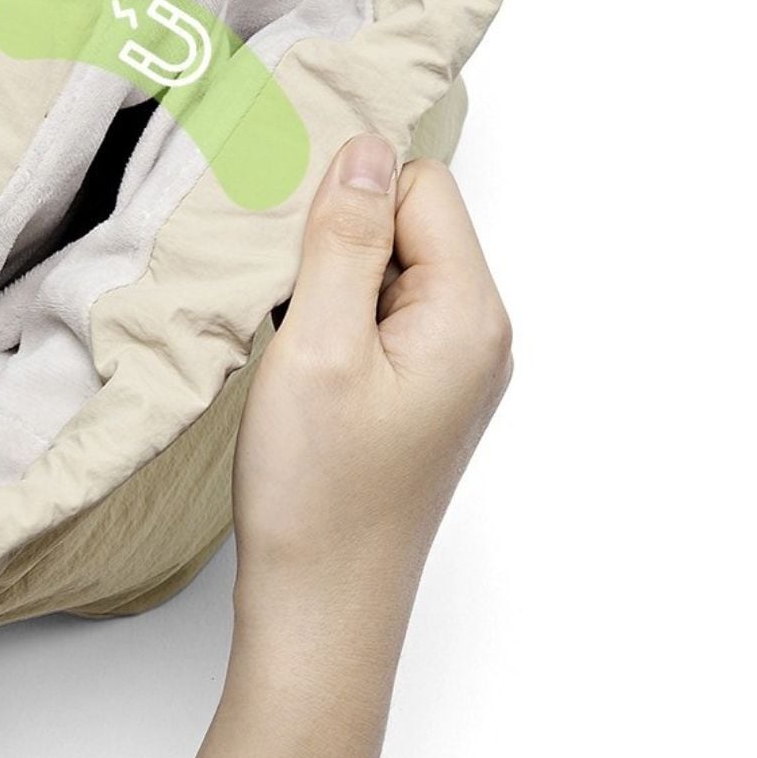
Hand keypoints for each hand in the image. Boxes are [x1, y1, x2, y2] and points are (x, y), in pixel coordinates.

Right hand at [120, 136, 511, 757]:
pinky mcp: (416, 395)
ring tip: (288, 337)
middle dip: (340, 239)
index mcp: (468, 314)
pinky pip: (380, 319)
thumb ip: (346, 241)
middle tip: (282, 292)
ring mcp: (448, 368)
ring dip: (331, 283)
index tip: (291, 235)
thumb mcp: (320, 346)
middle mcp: (475, 335)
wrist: (322, 606)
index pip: (420, 188)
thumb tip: (364, 150)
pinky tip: (299, 362)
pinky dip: (335, 321)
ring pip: (388, 272)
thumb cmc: (319, 493)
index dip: (352, 195)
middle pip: (410, 226)